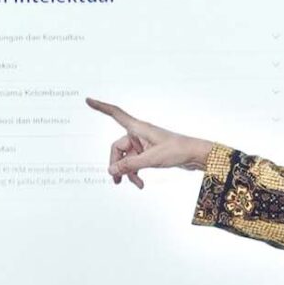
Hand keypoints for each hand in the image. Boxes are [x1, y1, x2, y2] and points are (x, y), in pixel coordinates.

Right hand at [86, 99, 216, 187]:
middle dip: (117, 164)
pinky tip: (140, 183)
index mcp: (138, 128)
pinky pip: (135, 163)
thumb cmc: (178, 150)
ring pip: (126, 159)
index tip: (88, 100)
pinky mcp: (148, 153)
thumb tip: (111, 171)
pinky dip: (135, 173)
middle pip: (117, 148)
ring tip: (134, 184)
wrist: (195, 155)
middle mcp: (138, 134)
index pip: (115, 113)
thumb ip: (129, 165)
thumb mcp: (151, 159)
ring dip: (128, 172)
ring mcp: (143, 144)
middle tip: (117, 180)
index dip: (101, 107)